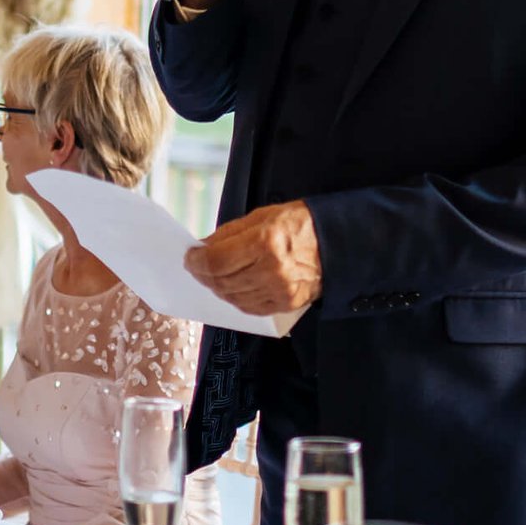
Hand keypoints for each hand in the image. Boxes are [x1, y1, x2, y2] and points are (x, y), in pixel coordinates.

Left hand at [185, 200, 321, 314]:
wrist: (335, 242)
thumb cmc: (299, 224)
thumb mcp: (262, 216)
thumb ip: (229, 233)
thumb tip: (203, 247)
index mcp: (265, 242)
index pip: (216, 260)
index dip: (196, 261)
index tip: (189, 257)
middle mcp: (271, 270)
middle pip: (221, 281)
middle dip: (203, 274)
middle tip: (196, 267)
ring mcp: (279, 290)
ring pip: (232, 297)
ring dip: (217, 287)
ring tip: (212, 276)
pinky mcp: (285, 304)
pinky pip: (249, 307)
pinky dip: (235, 299)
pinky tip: (231, 288)